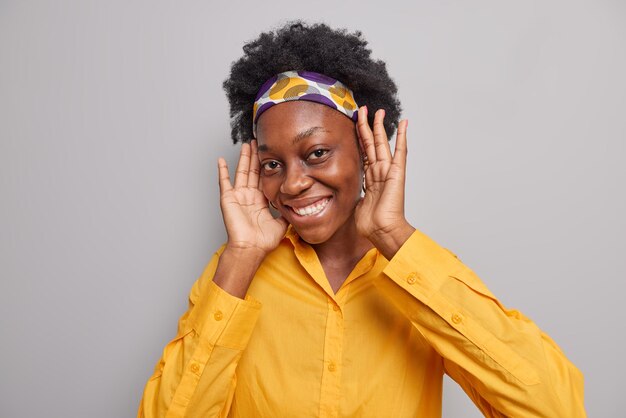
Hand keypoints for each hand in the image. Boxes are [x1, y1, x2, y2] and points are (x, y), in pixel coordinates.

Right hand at [217, 140, 287, 255]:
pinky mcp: (228, 198)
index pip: (263, 179)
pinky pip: (224, 182)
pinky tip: (221, 160)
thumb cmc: (263, 241)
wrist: (251, 248)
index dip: (266, 167)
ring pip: (241, 172)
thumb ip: (287, 213)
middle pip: (253, 171)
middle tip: (258, 143)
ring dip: (244, 158)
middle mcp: (248, 197)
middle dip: (256, 157)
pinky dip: (222, 170)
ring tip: (246, 145)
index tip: (270, 154)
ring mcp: (238, 196)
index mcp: (260, 201)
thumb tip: (298, 207)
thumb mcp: (282, 224)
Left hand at [354, 107, 414, 258]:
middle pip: (372, 144)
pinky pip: (400, 152)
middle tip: (364, 110)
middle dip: (367, 126)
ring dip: (379, 127)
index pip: (364, 153)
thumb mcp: (356, 204)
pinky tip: (404, 123)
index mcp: (371, 178)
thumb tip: (346, 194)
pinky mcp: (397, 173)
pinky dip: (402, 137)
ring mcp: (389, 171)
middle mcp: (380, 172)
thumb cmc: (371, 223)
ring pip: (382, 144)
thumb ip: (354, 194)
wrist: (382, 231)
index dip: (360, 138)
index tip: (356, 124)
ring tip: (379, 111)